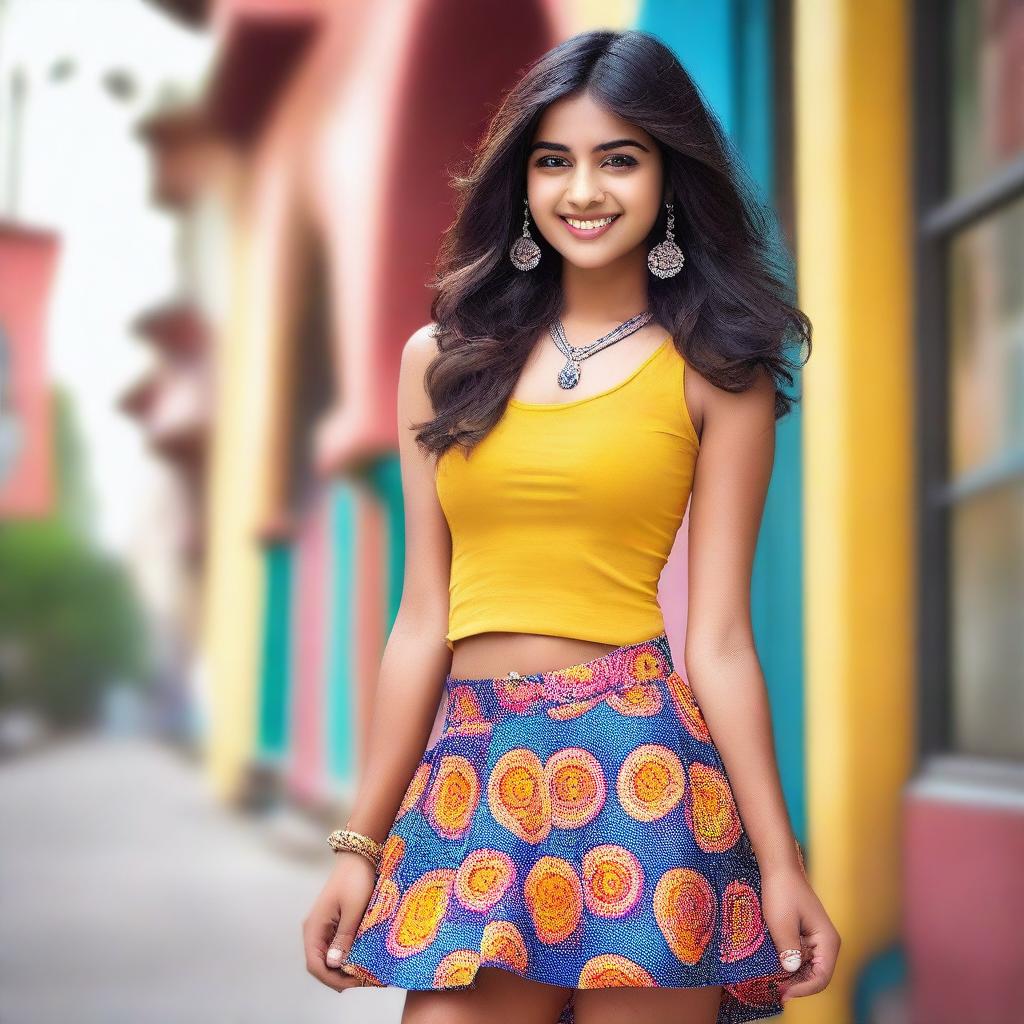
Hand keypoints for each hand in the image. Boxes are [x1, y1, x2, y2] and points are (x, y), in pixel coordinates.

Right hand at [301, 852, 377, 991]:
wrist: (358, 857)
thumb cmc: (355, 880)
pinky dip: (346, 956)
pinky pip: (335, 947)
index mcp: (313, 928)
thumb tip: (335, 964)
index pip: (315, 965)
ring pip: (328, 958)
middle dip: (340, 977)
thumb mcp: (353, 910)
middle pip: (321, 965)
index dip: (333, 979)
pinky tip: (362, 958)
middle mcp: (314, 930)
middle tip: (364, 980)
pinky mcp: (333, 924)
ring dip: (343, 968)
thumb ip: (344, 937)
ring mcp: (323, 928)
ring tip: (365, 972)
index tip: (356, 982)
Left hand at [760, 864, 840, 1005]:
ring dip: (791, 975)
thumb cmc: (782, 892)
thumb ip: (788, 950)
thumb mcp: (781, 923)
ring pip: (806, 968)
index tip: (782, 994)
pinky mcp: (805, 935)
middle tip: (774, 990)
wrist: (779, 868)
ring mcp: (816, 940)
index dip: (803, 990)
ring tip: (771, 979)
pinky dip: (788, 963)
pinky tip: (773, 964)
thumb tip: (792, 973)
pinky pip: (799, 956)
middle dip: (796, 985)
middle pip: (815, 976)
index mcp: (828, 941)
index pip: (821, 978)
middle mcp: (826, 943)